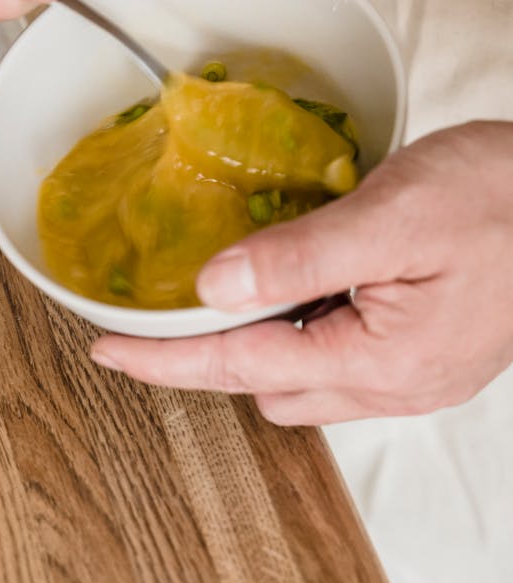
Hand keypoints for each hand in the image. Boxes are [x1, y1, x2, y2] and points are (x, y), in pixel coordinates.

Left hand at [92, 122, 512, 424]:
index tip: (108, 348)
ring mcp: (416, 375)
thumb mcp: (392, 214)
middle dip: (211, 355)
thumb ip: (298, 257)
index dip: (165, 358)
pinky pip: (341, 360)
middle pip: (267, 385)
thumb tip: (212, 288)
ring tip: (236, 287)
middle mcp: (397, 385)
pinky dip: (303, 330)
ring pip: (304, 379)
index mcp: (382, 360)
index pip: (239, 368)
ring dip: (261, 342)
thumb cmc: (505, 197)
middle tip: (165, 309)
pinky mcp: (428, 353)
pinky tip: (302, 284)